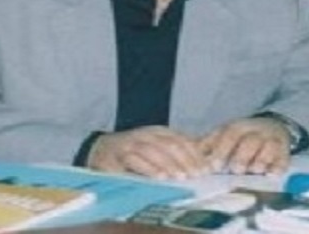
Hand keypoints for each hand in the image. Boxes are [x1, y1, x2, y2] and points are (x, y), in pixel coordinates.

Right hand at [87, 126, 209, 179]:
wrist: (102, 149)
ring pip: (154, 151)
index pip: (181, 140)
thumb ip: (176, 149)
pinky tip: (160, 177)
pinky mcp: (119, 155)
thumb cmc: (134, 151)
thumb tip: (203, 159)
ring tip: (181, 177)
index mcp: (159, 131)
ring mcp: (132, 143)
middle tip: (196, 174)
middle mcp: (147, 135)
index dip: (195, 154)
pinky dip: (149, 169)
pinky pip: (135, 161)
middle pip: (170, 145)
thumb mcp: (156, 146)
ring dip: (169, 165)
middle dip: (186, 160)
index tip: (206, 168)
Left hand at [199, 117, 291, 175]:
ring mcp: (272, 141)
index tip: (213, 166)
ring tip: (253, 171)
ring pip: (268, 149)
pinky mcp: (284, 151)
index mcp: (239, 127)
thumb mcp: (225, 133)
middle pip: (249, 142)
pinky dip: (278, 167)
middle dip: (241, 157)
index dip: (221, 150)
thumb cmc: (243, 135)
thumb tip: (189, 151)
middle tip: (235, 170)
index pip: (230, 135)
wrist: (273, 126)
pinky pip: (283, 159)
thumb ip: (208, 143)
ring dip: (260, 161)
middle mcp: (257, 132)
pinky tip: (271, 174)